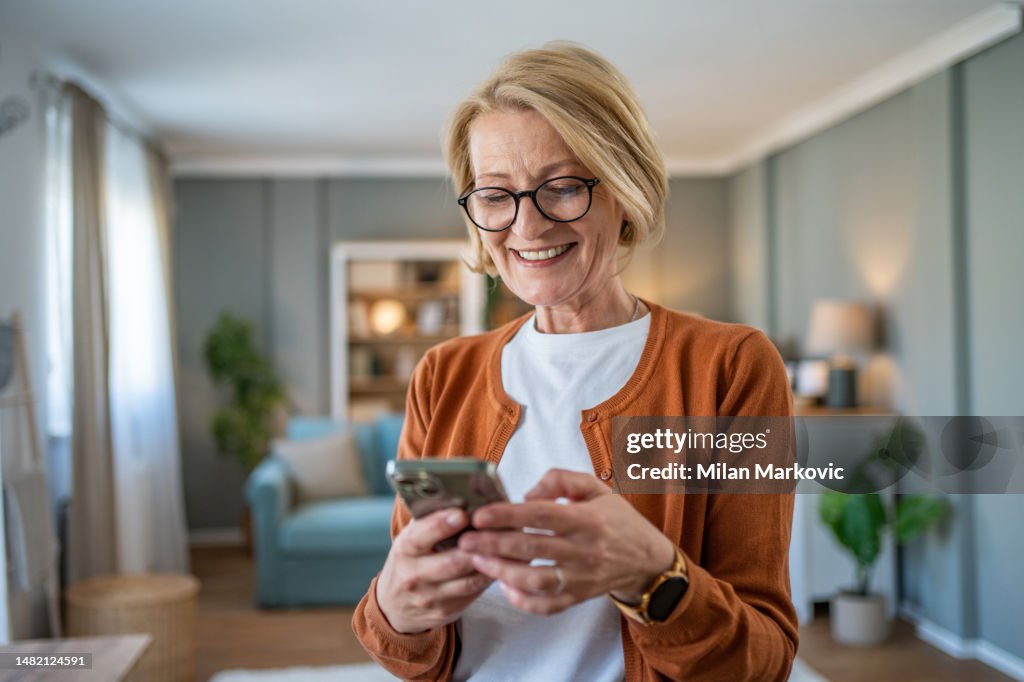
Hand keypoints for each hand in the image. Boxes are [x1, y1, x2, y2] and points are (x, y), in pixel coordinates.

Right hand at [376, 508, 493, 633]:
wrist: (394, 605)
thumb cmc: (411, 559)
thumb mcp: (411, 538)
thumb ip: (432, 520)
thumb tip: (464, 497)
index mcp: (404, 549)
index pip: (421, 537)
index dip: (442, 525)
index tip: (462, 513)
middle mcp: (413, 575)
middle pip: (452, 561)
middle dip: (478, 544)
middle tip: (500, 528)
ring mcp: (430, 597)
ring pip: (468, 580)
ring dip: (492, 562)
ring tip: (509, 544)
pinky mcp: (446, 611)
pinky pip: (474, 592)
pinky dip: (490, 576)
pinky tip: (504, 563)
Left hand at [457, 468, 675, 614]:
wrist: (647, 559)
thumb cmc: (617, 519)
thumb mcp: (596, 487)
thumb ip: (561, 479)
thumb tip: (527, 493)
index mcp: (587, 519)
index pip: (541, 516)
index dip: (508, 516)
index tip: (481, 515)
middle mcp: (584, 550)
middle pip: (532, 550)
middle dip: (493, 545)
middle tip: (465, 540)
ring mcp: (581, 578)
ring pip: (536, 581)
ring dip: (502, 573)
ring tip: (477, 562)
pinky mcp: (578, 598)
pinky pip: (547, 605)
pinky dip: (523, 600)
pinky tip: (504, 585)